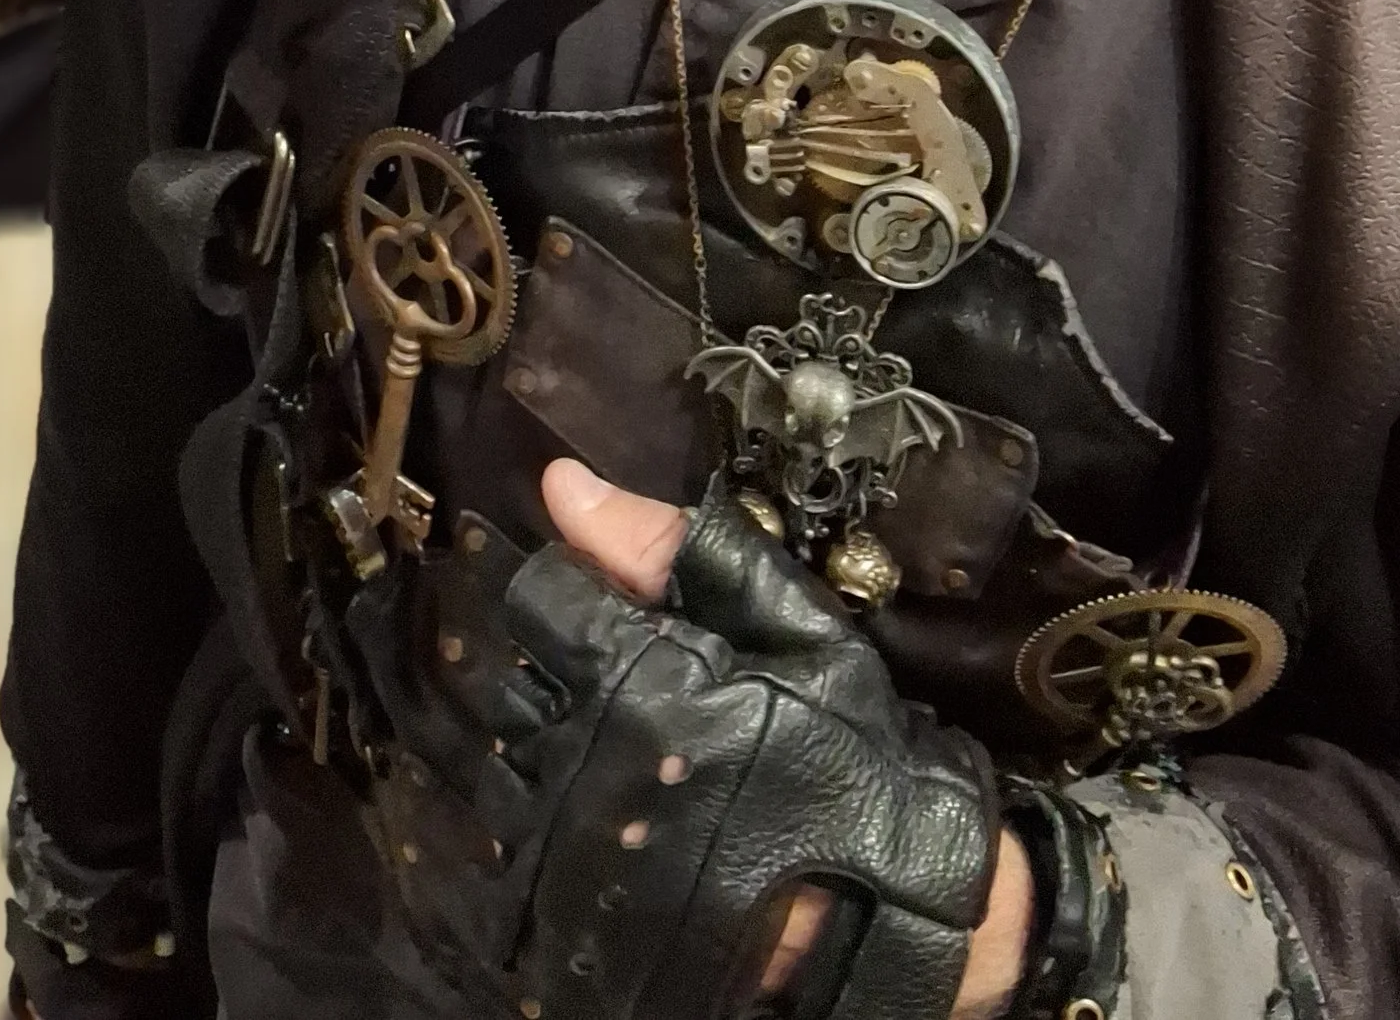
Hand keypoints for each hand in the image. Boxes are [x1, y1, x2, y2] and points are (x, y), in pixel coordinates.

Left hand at [542, 460, 1034, 1016]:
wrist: (885, 901)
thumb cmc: (844, 742)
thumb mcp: (783, 620)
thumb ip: (666, 548)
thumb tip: (562, 482)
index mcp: (627, 671)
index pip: (542, 597)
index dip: (587, 596)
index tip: (632, 619)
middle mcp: (584, 755)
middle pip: (521, 684)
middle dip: (570, 680)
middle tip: (645, 699)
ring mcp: (571, 844)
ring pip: (514, 768)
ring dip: (559, 758)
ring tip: (639, 768)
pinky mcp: (570, 917)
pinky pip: (521, 860)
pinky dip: (554, 838)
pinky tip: (615, 830)